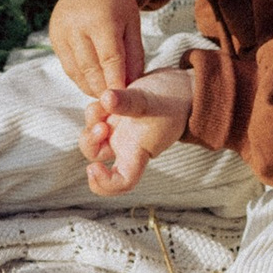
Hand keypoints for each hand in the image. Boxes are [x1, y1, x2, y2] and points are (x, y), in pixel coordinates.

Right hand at [50, 0, 145, 101]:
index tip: (125, 101)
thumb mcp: (132, 24)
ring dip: (91, 87)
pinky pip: (68, 66)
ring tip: (105, 96)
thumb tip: (131, 86)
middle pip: (91, 68)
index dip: (117, 82)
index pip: (110, 59)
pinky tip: (92, 84)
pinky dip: (80, 78)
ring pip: (76, 71)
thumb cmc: (118, 3)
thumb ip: (134, 55)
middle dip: (104, 89)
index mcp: (101, 19)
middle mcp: (77, 25)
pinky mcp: (53, 36)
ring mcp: (62, 31)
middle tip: (116, 104)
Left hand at [83, 69, 193, 194]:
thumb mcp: (150, 101)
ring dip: (91, 121)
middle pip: (97, 156)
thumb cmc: (172, 101)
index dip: (104, 184)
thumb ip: (128, 101)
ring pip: (93, 135)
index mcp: (138, 152)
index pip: (122, 182)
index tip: (94, 167)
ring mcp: (120, 130)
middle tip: (100, 126)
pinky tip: (105, 96)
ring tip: (102, 104)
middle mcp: (126, 144)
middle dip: (90, 143)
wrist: (182, 88)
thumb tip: (105, 98)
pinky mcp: (117, 115)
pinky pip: (96, 117)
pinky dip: (95, 108)